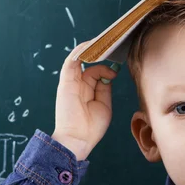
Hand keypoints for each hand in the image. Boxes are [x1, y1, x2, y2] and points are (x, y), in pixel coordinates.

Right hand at [51, 42, 119, 160]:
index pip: (97, 72)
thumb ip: (105, 88)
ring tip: (104, 45)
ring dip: (92, 50)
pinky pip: (71, 61)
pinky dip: (80, 51)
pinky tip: (91, 46)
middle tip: (115, 50)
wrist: (78, 139)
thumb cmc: (92, 127)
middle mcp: (79, 85)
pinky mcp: (66, 82)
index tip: (119, 64)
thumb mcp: (104, 104)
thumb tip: (110, 74)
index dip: (107, 67)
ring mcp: (71, 82)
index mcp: (88, 91)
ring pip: (80, 59)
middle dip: (102, 56)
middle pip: (91, 65)